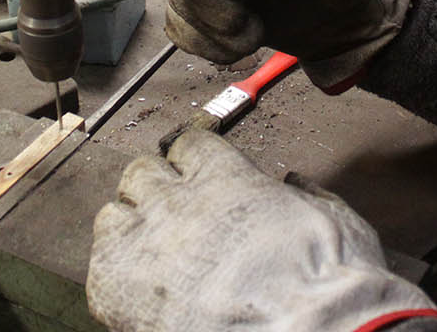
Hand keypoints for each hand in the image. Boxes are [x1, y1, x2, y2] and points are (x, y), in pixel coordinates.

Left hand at [87, 130, 436, 331]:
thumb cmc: (330, 289)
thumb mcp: (337, 222)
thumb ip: (305, 196)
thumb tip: (294, 185)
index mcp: (228, 178)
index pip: (190, 144)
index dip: (193, 158)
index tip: (196, 171)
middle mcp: (177, 202)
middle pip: (142, 172)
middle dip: (155, 187)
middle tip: (170, 211)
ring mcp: (144, 246)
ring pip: (112, 214)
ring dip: (129, 226)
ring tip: (148, 250)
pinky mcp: (120, 292)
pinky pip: (99, 266)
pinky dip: (114, 273)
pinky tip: (134, 289)